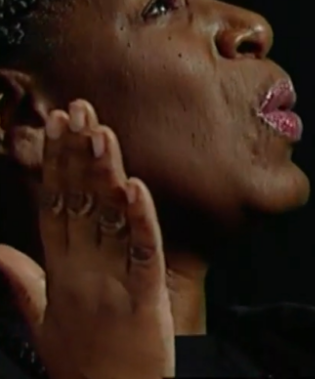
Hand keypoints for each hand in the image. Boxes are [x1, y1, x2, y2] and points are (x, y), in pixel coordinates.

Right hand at [0, 100, 174, 378]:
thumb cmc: (80, 362)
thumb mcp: (41, 318)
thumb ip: (21, 279)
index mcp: (60, 271)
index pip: (54, 206)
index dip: (55, 164)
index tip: (56, 127)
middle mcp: (81, 271)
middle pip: (77, 203)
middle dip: (75, 155)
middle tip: (76, 111)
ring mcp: (111, 284)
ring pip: (107, 220)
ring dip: (104, 174)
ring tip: (100, 132)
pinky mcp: (144, 300)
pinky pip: (143, 253)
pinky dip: (141, 219)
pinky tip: (135, 187)